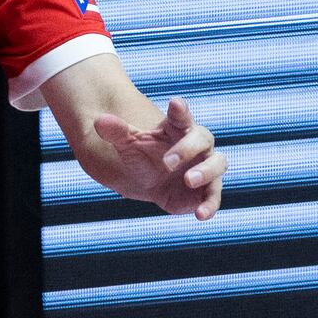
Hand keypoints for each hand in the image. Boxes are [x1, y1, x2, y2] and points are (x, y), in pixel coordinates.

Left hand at [93, 99, 225, 219]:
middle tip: (167, 162)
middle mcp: (197, 145)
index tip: (174, 103)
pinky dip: (210, 205)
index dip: (180, 110)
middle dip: (187, 148)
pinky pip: (214, 197)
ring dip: (206, 172)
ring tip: (188, 180)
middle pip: (203, 139)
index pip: (182, 115)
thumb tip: (100, 121)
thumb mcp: (128, 144)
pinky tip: (200, 215)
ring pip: (217, 164)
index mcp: (178, 128)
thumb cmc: (142, 155)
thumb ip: (117, 132)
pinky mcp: (206, 190)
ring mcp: (205, 166)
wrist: (148, 181)